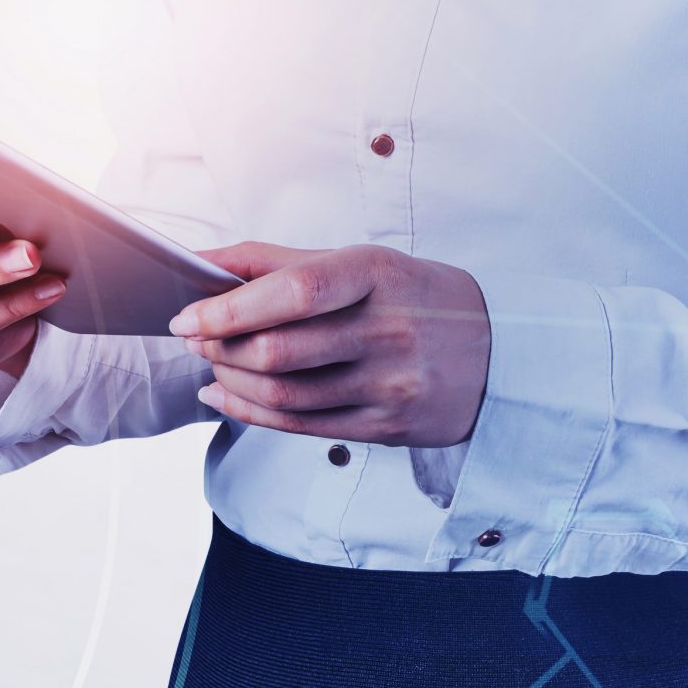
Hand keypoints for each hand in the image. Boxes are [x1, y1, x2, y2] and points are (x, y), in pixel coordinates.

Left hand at [170, 242, 489, 446]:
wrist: (500, 350)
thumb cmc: (413, 294)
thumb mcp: (358, 260)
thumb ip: (276, 260)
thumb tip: (199, 262)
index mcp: (376, 274)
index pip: (293, 291)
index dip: (230, 307)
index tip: (187, 314)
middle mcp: (386, 330)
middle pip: (280, 350)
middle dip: (220, 345)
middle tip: (192, 336)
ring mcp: (389, 385)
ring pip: (285, 394)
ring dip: (231, 380)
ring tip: (209, 362)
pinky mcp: (387, 427)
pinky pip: (302, 427)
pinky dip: (251, 413)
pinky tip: (225, 396)